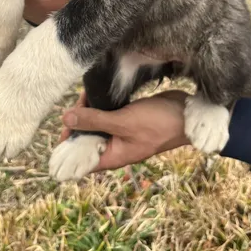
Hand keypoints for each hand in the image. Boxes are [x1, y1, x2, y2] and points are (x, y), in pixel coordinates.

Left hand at [60, 90, 190, 170]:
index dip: (67, 145)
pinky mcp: (126, 119)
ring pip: (95, 124)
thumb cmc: (159, 124)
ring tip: (86, 94)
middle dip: (78, 122)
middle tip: (78, 103)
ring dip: (88, 111)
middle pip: (85, 139)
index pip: (80, 158)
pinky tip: (96, 92)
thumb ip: (94, 121)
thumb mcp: (123, 122)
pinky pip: (107, 114)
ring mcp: (120, 133)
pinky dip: (100, 105)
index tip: (63, 124)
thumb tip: (66, 119)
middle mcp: (114, 147)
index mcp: (112, 156)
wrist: (187, 115)